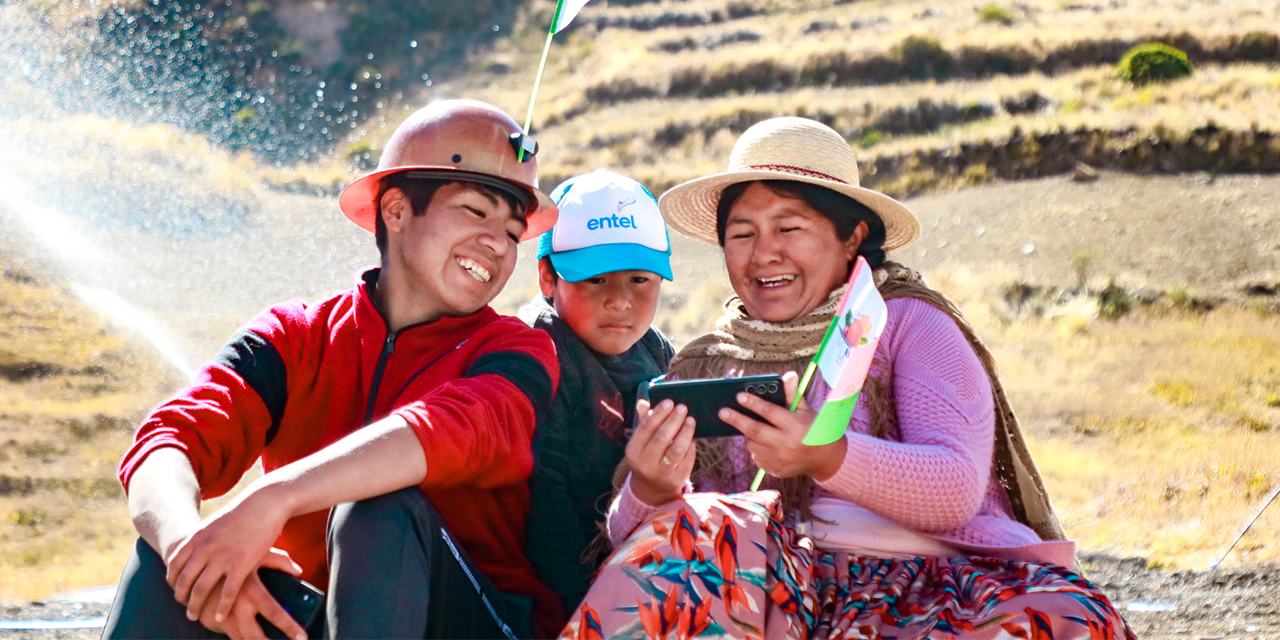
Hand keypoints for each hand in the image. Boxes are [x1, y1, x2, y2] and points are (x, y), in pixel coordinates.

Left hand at [165, 485, 300, 636]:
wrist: (265, 502)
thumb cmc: (243, 512)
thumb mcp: (216, 523)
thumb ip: (203, 537)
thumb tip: (196, 547)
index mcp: (197, 537)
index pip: (173, 564)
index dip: (171, 580)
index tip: (176, 590)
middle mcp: (205, 547)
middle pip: (184, 580)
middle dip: (181, 597)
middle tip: (184, 607)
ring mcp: (223, 556)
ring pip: (201, 589)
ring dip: (195, 606)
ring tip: (196, 617)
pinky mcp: (242, 563)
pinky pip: (228, 592)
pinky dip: (222, 608)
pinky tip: (220, 617)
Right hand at [190, 563, 307, 639]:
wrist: (191, 561)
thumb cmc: (231, 556)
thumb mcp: (255, 554)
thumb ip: (279, 561)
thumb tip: (298, 571)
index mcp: (250, 589)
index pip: (273, 612)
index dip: (289, 627)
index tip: (302, 637)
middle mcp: (234, 605)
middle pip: (253, 636)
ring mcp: (219, 615)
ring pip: (239, 639)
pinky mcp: (208, 621)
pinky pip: (227, 634)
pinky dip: (240, 637)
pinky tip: (251, 636)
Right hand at [625, 399, 695, 505]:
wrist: (652, 487)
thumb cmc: (647, 456)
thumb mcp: (641, 442)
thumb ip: (644, 421)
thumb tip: (644, 401)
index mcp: (633, 451)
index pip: (645, 428)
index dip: (658, 414)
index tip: (669, 402)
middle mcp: (645, 463)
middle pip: (662, 438)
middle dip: (674, 420)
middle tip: (683, 407)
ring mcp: (662, 473)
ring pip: (677, 449)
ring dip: (686, 431)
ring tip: (691, 420)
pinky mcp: (677, 479)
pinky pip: (687, 458)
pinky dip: (691, 445)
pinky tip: (692, 436)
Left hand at [719, 371, 846, 480]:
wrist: (824, 459)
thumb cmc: (814, 429)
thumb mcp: (806, 411)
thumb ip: (793, 395)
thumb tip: (789, 375)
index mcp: (795, 426)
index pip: (770, 412)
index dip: (753, 403)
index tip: (739, 395)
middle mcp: (787, 444)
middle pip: (755, 430)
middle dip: (737, 419)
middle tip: (723, 411)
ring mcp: (780, 459)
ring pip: (753, 445)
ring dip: (749, 435)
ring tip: (752, 427)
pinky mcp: (776, 470)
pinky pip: (757, 457)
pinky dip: (757, 448)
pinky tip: (764, 443)